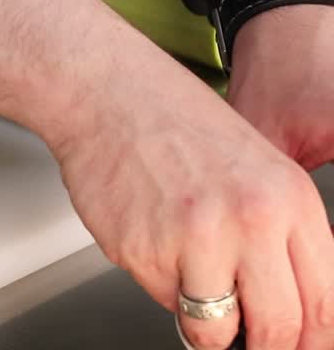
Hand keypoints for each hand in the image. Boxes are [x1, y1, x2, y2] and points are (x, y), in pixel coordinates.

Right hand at [0, 0, 333, 349]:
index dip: (309, 339)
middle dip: (264, 347)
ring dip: (205, 327)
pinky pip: (162, 299)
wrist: (106, 93)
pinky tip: (152, 238)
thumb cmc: (172, 123)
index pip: (324, 302)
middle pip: (278, 327)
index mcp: (289, 200)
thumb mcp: (256, 170)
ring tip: (190, 284)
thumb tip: (288, 305)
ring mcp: (195, 239)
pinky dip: (158, 283)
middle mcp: (250, 221)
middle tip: (247, 344)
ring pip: (215, 329)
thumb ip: (279, 236)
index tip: (294, 346)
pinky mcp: (143, 251)